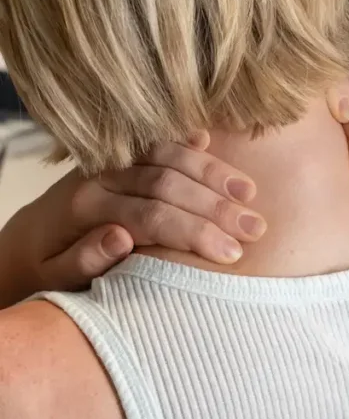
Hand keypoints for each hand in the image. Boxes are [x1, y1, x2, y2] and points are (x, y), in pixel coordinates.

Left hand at [0, 132, 262, 307]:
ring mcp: (110, 162)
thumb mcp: (54, 277)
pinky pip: (154, 141)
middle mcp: (99, 178)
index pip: (151, 217)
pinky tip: (211, 142)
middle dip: (216, 206)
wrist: (22, 240)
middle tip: (256, 227)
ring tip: (250, 193)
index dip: (195, 233)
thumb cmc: (46, 269)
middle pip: (167, 184)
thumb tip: (120, 237)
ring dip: (211, 172)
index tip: (232, 254)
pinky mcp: (118, 155)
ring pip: (166, 156)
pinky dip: (183, 141)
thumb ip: (84, 260)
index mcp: (86, 210)